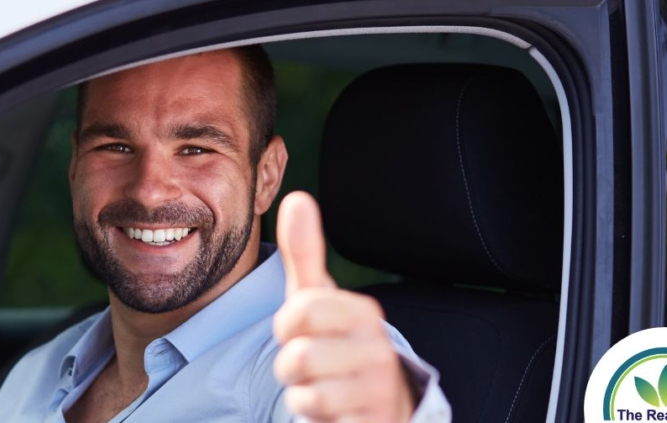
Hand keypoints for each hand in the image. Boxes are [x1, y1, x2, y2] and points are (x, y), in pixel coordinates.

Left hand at [272, 192, 414, 422]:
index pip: (300, 311)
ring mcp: (378, 389)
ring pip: (306, 393)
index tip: (302, 330)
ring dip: (302, 393)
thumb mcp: (319, 299)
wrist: (378, 402)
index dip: (288, 326)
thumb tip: (298, 198)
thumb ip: (305, 253)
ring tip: (321, 386)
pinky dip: (313, 416)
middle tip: (309, 364)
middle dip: (291, 365)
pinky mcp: (372, 421)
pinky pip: (318, 418)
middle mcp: (377, 349)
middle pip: (299, 357)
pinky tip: (331, 409)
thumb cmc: (337, 344)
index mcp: (363, 312)